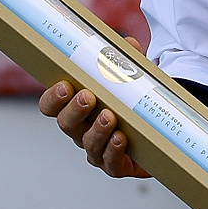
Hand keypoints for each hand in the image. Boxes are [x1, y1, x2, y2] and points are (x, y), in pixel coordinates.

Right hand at [38, 37, 151, 178]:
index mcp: (77, 108)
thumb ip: (127, 62)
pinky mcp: (115, 164)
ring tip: (109, 116)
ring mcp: (97, 149)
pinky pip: (110, 161)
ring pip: (89, 143)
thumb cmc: (132, 104)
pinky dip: (113, 150)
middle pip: (67, 124)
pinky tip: (120, 138)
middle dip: (75, 110)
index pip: (52, 106)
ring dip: (97, 129)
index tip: (65, 85)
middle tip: (88, 97)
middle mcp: (82, 130)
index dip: (53, 98)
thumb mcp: (130, 79)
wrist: (156, 134)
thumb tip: (130, 44)